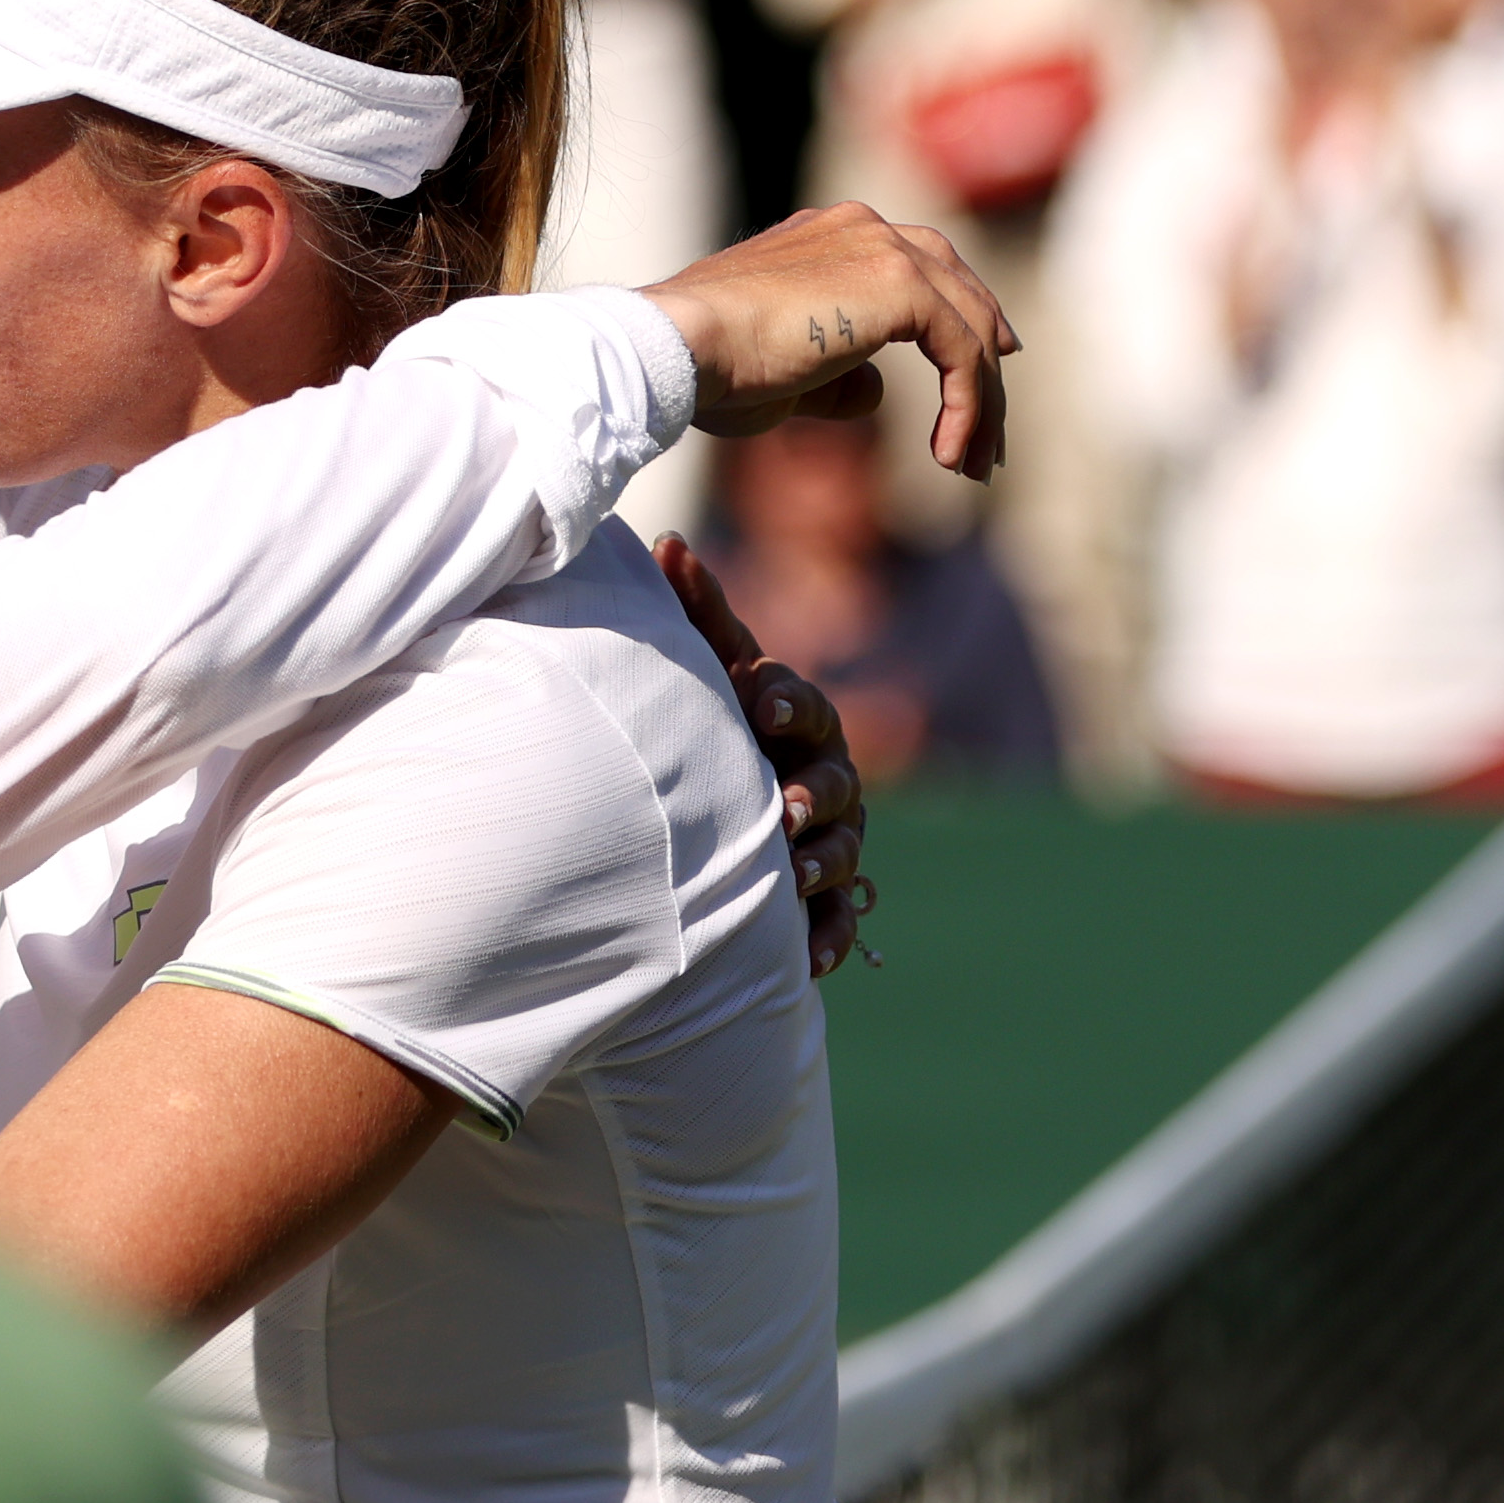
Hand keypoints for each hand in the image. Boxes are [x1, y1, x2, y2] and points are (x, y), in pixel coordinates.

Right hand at [640, 203, 1017, 480]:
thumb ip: (837, 375)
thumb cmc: (711, 369)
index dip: (956, 313)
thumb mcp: (786, 375)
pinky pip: (962, 351)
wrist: (679, 348)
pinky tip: (949, 456)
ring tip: (975, 463)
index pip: (917, 263)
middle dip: (986, 347)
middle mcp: (862, 229)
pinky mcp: (901, 286)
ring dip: (983, 399)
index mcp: (830, 235)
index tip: (983, 363)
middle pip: (956, 283)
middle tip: (996, 413)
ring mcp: (884, 250)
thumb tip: (874, 392)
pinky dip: (969, 406)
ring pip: (968, 324)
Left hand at [655, 534, 870, 977]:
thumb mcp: (705, 676)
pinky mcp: (824, 903)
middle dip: (813, 792)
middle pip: (835, 782)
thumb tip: (662, 541)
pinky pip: (837, 925)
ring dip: (822, 863)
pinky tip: (803, 961)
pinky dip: (825, 941)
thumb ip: (695, 615)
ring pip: (841, 853)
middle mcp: (824, 779)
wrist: (718, 820)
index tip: (756, 705)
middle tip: (787, 806)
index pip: (798, 703)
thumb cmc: (715, 728)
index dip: (781, 701)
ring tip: (794, 875)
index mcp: (794, 721)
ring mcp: (830, 841)